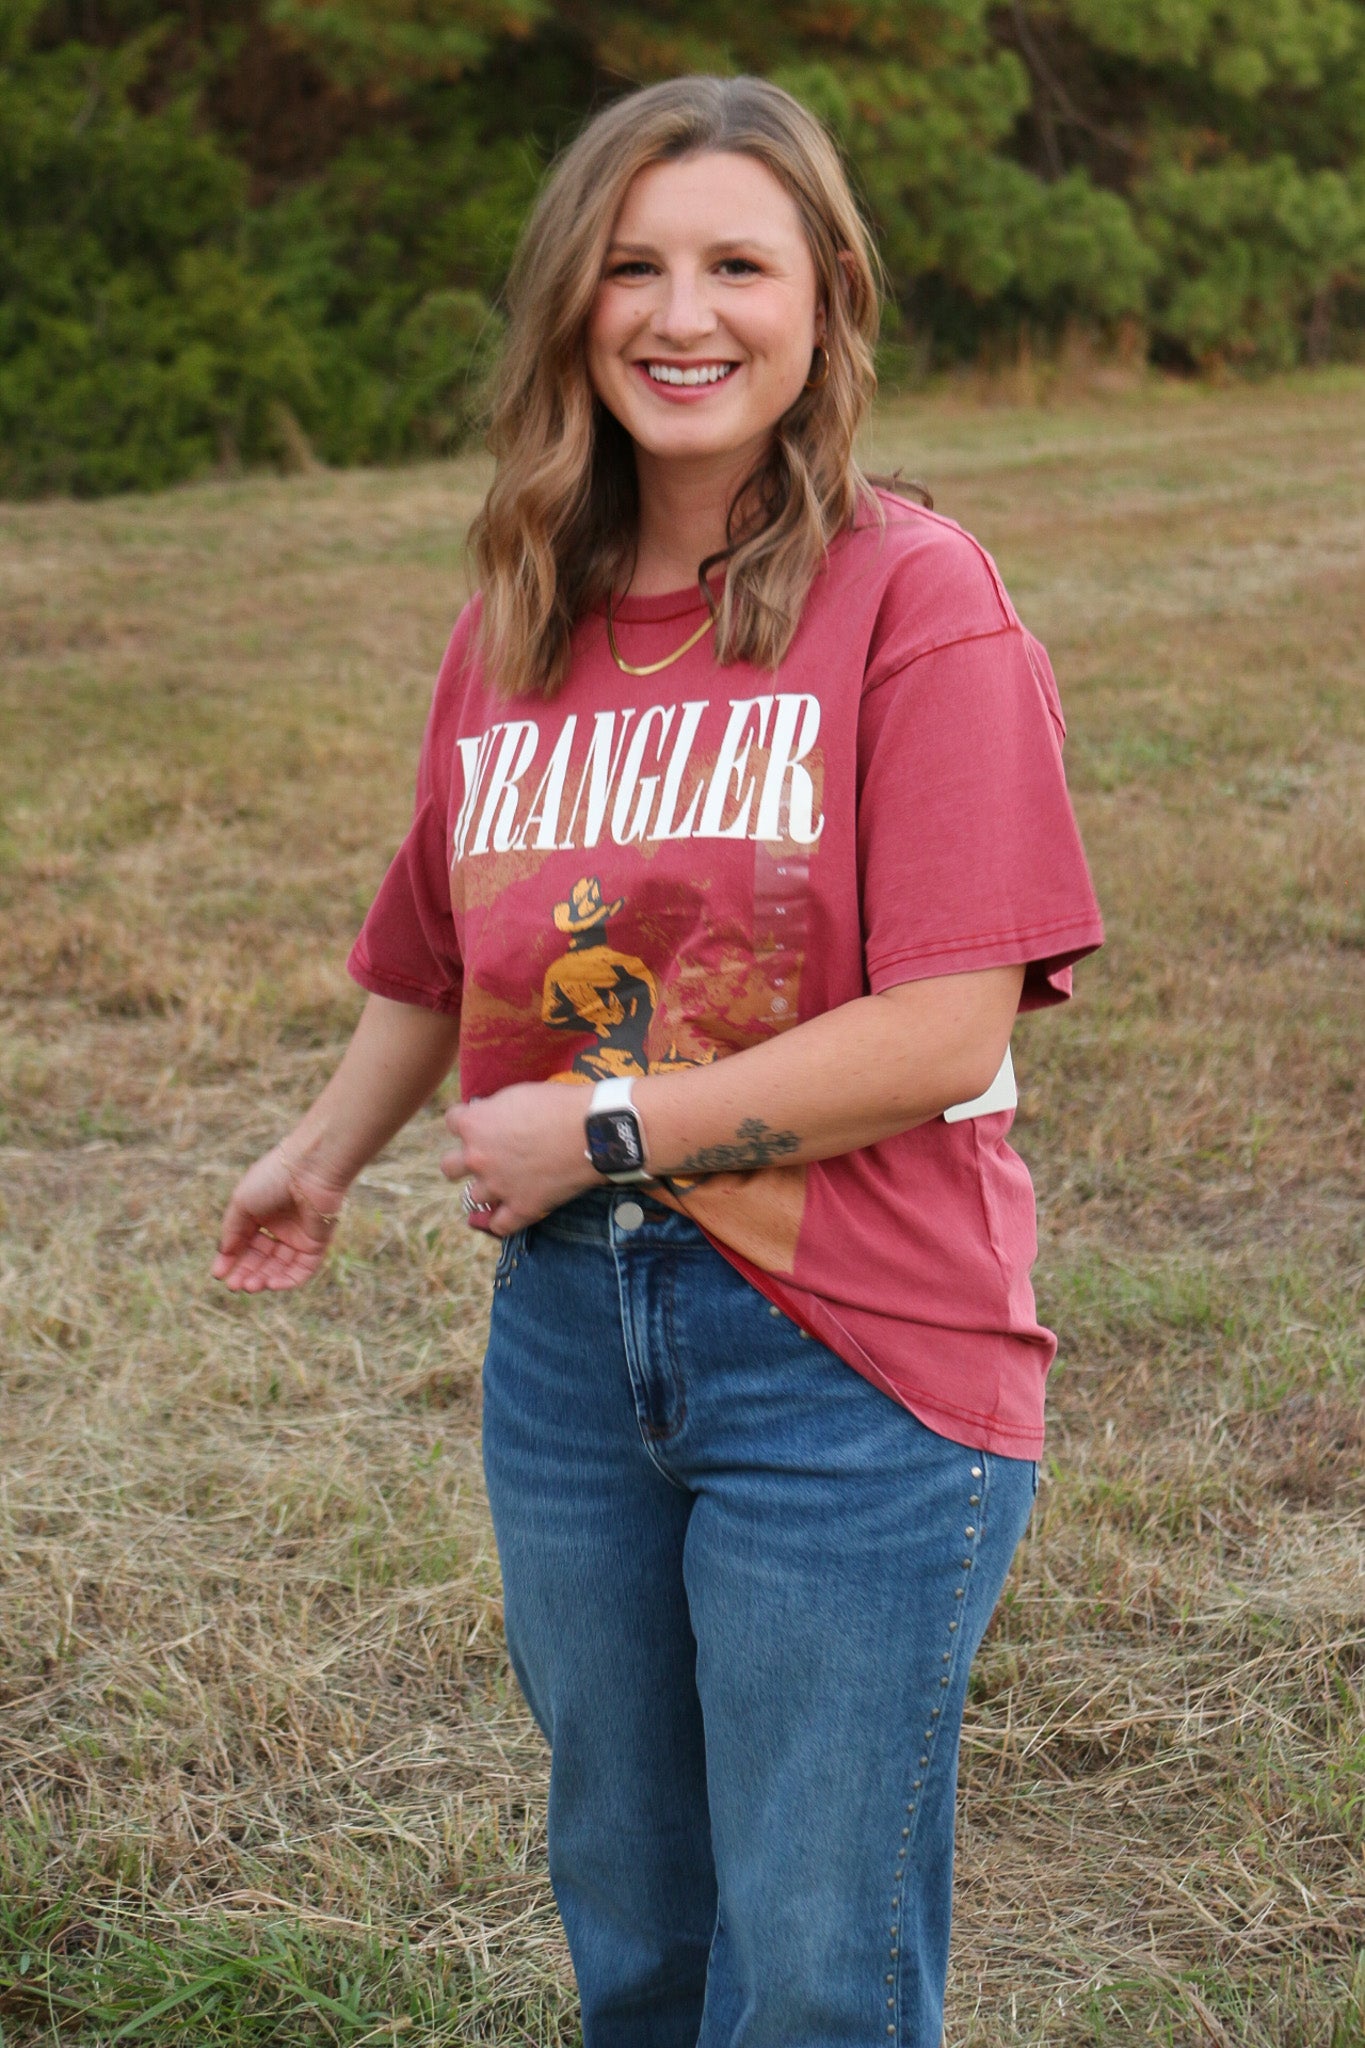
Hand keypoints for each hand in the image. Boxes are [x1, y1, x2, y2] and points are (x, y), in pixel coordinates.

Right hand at [212, 1145, 348, 1292]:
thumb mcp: (242, 1203)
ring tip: (249, 1287)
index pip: (244, 1242)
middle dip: (246, 1273)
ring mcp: (299, 1235)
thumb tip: (223, 1254)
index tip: (218, 1274)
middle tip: (234, 1286)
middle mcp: (280, 1225)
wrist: (311, 1168)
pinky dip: (287, 1280)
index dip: (230, 1259)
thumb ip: (232, 1230)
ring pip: (280, 1266)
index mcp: (261, 1212)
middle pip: (261, 1258)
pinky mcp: (317, 1243)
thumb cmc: (273, 1178)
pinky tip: (270, 1284)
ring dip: (264, 1279)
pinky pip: (302, 1268)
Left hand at [442, 1084, 594, 1236]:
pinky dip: (498, 1222)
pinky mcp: (522, 1207)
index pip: (452, 1121)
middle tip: (483, 1158)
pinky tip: (502, 1215)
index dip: (466, 1120)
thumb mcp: (518, 1094)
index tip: (481, 1121)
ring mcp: (498, 1186)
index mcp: (475, 1124)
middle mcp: (478, 1157)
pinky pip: (498, 1225)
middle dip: (462, 1162)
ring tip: (499, 1185)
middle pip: (449, 1167)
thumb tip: (488, 1115)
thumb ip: (495, 1109)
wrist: (592, 1129)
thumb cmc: (560, 1104)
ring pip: (472, 1197)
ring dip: (484, 1190)